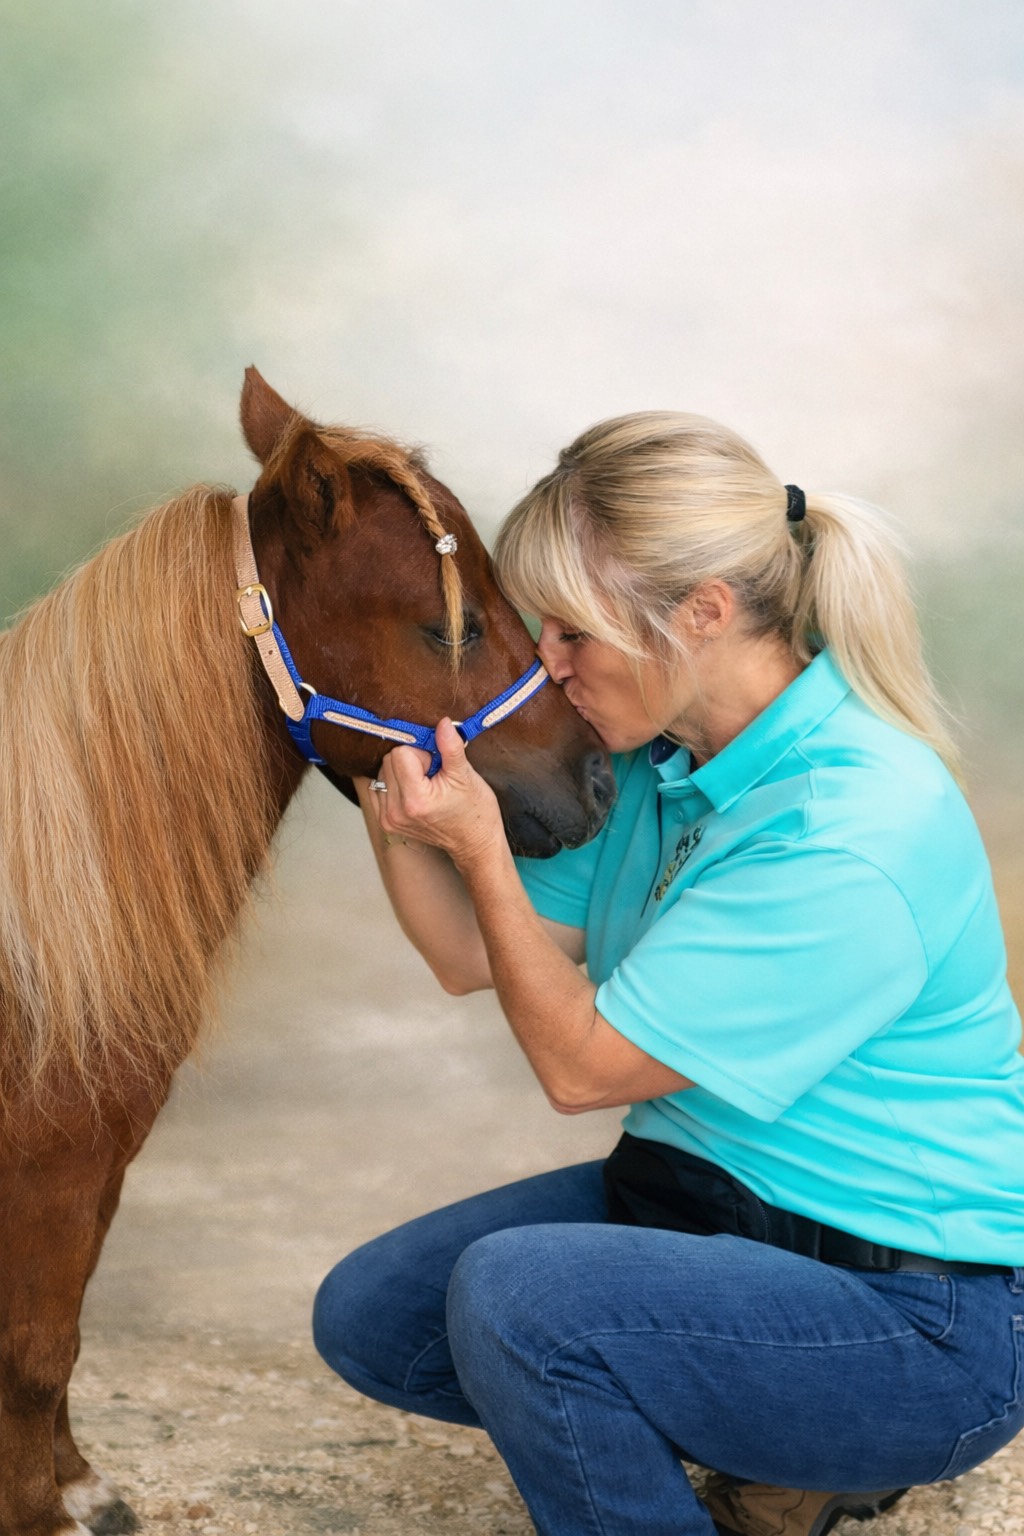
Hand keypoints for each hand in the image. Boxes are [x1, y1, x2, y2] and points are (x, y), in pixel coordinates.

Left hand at [369, 718, 504, 868]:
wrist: (474, 843)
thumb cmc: (474, 812)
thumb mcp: (466, 775)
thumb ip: (450, 747)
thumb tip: (442, 723)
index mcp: (415, 800)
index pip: (401, 753)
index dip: (422, 753)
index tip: (437, 765)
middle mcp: (396, 811)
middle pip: (389, 760)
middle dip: (412, 760)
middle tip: (433, 774)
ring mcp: (388, 818)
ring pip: (382, 772)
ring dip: (402, 772)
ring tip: (426, 785)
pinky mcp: (385, 821)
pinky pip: (379, 786)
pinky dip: (395, 783)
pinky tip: (414, 791)